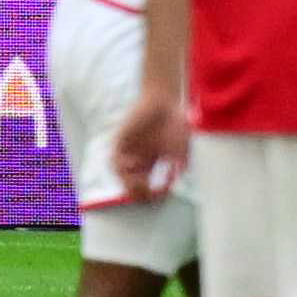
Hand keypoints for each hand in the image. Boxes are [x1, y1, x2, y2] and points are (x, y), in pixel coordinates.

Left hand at [106, 70, 190, 206]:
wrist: (165, 101)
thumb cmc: (177, 125)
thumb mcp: (182, 148)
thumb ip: (181, 164)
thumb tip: (179, 178)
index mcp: (151, 164)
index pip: (146, 188)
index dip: (154, 195)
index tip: (163, 193)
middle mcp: (137, 159)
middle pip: (129, 185)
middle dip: (138, 194)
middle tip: (148, 193)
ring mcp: (127, 150)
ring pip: (119, 175)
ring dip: (128, 183)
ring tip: (141, 182)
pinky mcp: (120, 139)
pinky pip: (114, 158)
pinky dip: (122, 165)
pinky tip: (134, 164)